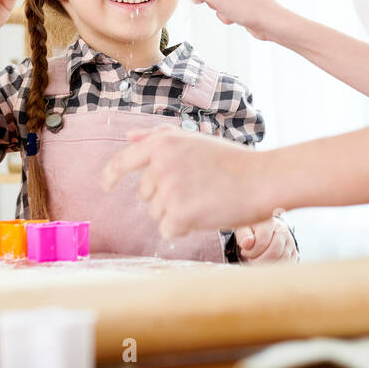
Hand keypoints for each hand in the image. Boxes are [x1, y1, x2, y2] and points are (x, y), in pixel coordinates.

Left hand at [100, 126, 271, 238]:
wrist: (262, 180)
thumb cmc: (232, 161)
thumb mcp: (194, 140)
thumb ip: (159, 137)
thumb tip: (128, 138)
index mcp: (163, 143)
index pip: (123, 161)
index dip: (111, 174)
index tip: (106, 185)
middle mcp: (160, 165)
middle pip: (145, 194)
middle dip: (165, 197)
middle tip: (198, 189)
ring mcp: (168, 190)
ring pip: (156, 214)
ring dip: (176, 213)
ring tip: (205, 200)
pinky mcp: (177, 214)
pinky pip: (167, 230)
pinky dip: (183, 229)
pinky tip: (205, 215)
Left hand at [235, 213, 297, 263]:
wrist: (266, 231)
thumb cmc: (253, 232)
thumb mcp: (244, 230)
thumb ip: (243, 236)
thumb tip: (247, 243)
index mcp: (270, 222)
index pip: (262, 242)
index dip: (250, 252)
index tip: (245, 252)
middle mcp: (283, 230)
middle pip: (274, 252)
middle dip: (259, 261)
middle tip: (251, 262)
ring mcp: (290, 242)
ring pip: (282, 260)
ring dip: (268, 266)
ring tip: (258, 263)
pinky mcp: (294, 252)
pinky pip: (288, 265)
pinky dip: (277, 269)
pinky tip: (268, 266)